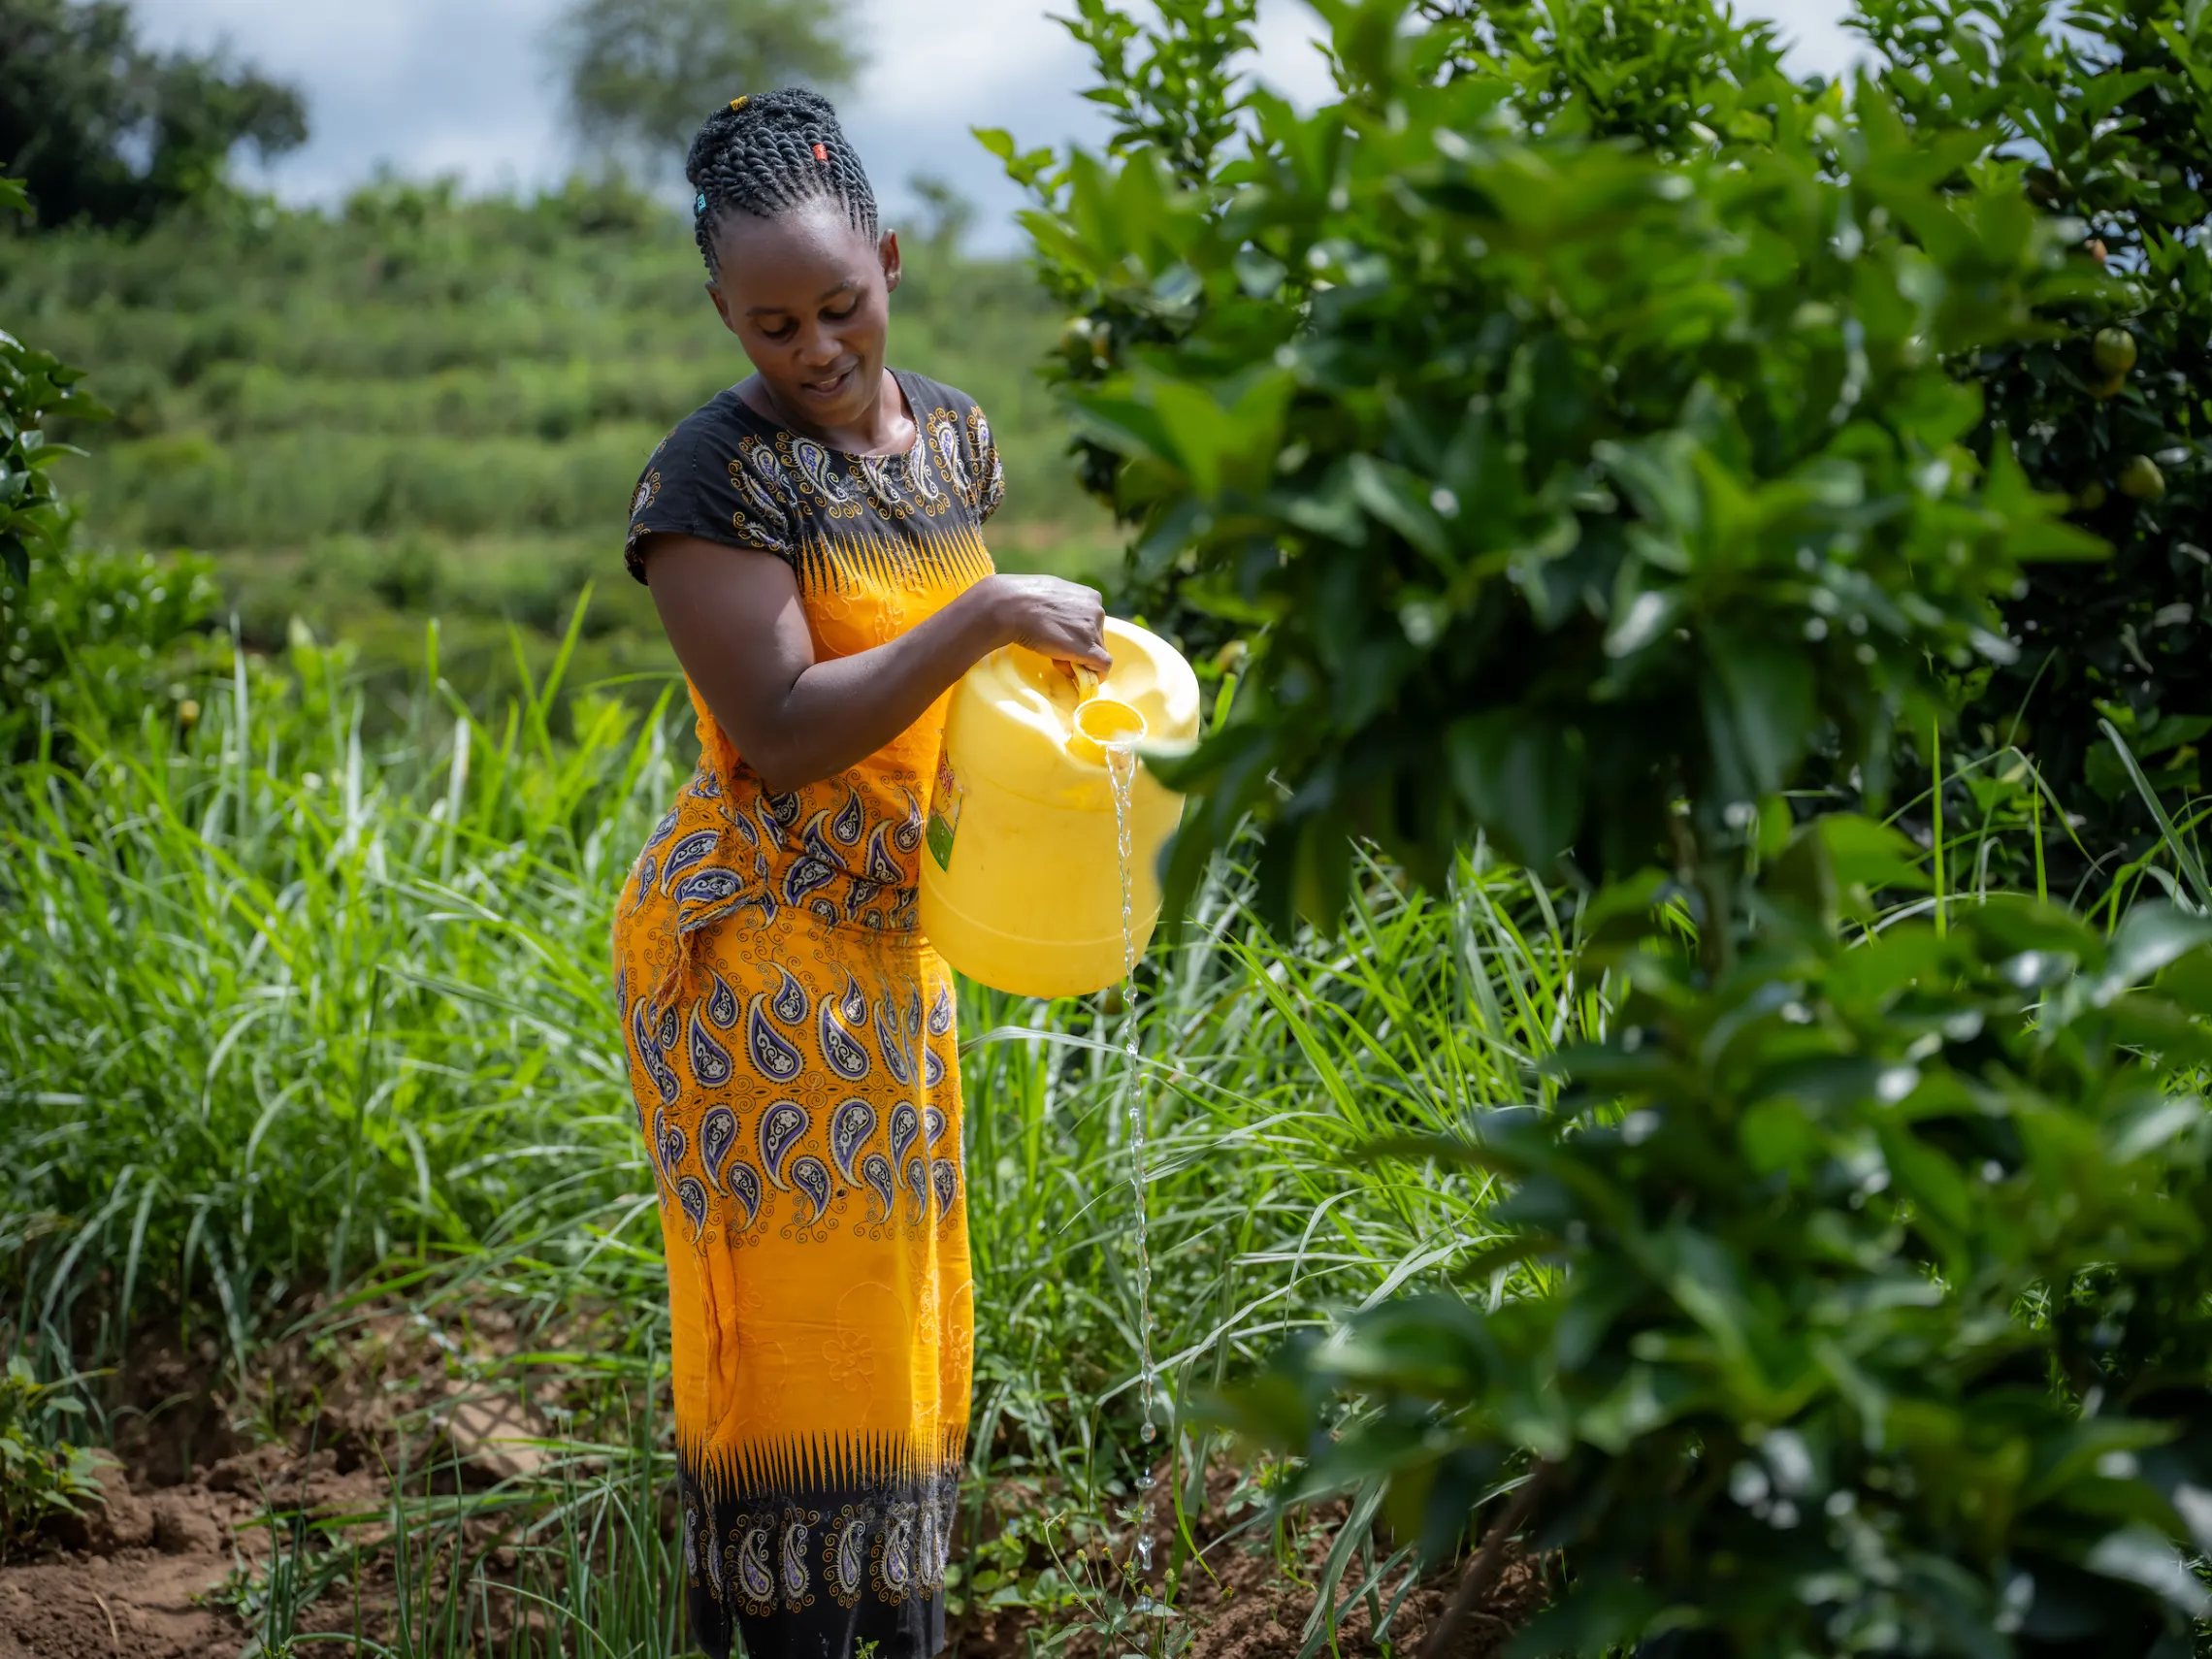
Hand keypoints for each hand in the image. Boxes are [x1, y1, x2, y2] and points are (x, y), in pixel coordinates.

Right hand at [982, 574, 1111, 673]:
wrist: (1013, 607)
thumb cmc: (1024, 599)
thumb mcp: (1052, 594)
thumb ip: (1063, 608)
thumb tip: (1062, 624)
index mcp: (1090, 596)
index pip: (1092, 623)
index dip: (1078, 635)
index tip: (1060, 639)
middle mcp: (1097, 611)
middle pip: (1095, 638)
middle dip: (1078, 648)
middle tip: (1054, 650)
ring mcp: (1094, 631)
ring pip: (1096, 653)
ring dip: (1078, 659)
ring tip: (1053, 655)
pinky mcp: (1089, 650)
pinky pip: (1102, 666)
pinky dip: (1095, 675)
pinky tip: (1079, 678)